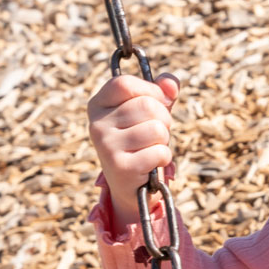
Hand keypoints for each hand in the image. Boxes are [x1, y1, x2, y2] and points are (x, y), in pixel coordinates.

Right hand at [87, 73, 179, 226]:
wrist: (132, 185)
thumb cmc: (142, 141)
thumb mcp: (150, 112)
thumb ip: (161, 91)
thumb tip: (171, 83)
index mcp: (98, 105)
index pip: (125, 83)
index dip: (150, 91)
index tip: (156, 102)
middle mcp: (96, 125)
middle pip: (147, 105)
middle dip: (163, 119)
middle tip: (154, 134)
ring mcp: (106, 146)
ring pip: (157, 128)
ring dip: (163, 140)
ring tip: (150, 148)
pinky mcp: (120, 167)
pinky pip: (160, 151)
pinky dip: (163, 158)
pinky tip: (149, 164)